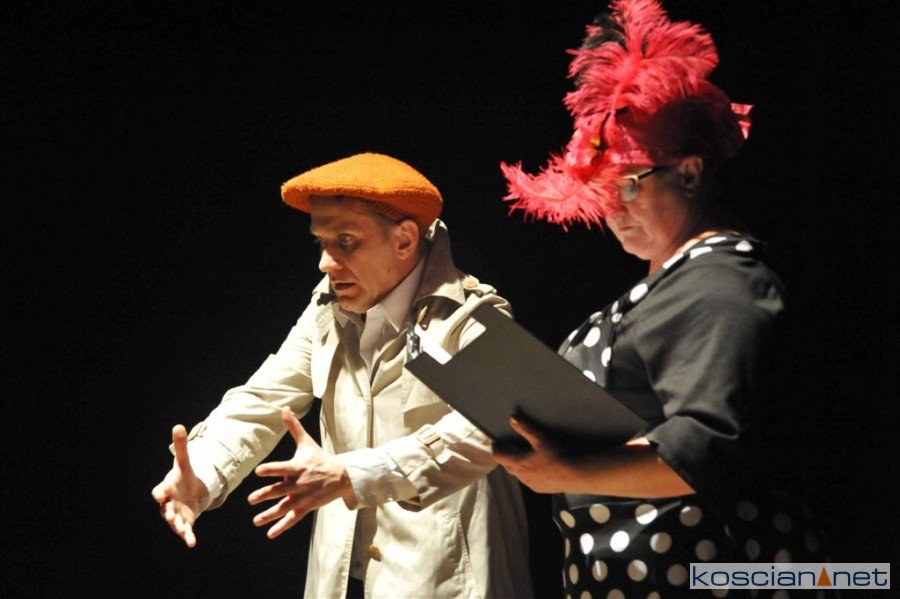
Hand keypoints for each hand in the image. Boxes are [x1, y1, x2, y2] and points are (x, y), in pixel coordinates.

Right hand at [151, 424, 209, 547]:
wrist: (191, 492)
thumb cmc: (184, 478)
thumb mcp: (185, 463)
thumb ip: (181, 448)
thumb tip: (178, 426)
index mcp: (167, 489)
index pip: (159, 491)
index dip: (159, 493)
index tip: (160, 496)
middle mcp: (169, 504)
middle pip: (165, 509)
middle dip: (167, 512)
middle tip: (170, 514)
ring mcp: (176, 515)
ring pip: (174, 522)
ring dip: (178, 526)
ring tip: (183, 530)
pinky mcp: (185, 523)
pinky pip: (185, 531)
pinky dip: (188, 537)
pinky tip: (192, 543)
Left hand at [248, 407, 352, 538]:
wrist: (342, 476)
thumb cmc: (320, 458)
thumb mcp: (307, 443)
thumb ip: (293, 427)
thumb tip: (284, 408)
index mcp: (298, 467)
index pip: (282, 468)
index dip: (271, 470)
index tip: (258, 471)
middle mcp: (299, 483)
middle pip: (280, 490)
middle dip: (265, 495)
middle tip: (251, 499)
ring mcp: (303, 497)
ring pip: (284, 507)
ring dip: (270, 515)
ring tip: (256, 520)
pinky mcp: (306, 507)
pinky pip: (293, 518)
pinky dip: (282, 526)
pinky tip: (270, 533)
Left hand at [491, 416, 580, 493]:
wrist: (574, 475)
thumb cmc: (557, 455)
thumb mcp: (540, 439)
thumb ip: (525, 428)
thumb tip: (512, 418)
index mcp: (518, 463)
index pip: (499, 457)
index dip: (496, 449)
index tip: (496, 443)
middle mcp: (521, 476)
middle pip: (507, 466)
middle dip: (506, 457)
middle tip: (508, 448)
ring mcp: (530, 484)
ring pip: (518, 475)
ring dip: (517, 466)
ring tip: (523, 457)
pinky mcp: (539, 489)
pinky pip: (529, 481)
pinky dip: (528, 474)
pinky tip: (537, 469)